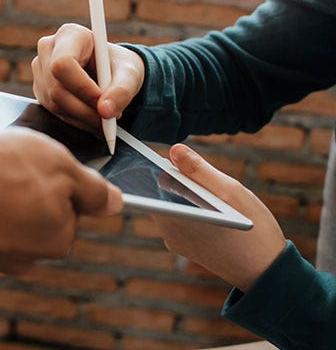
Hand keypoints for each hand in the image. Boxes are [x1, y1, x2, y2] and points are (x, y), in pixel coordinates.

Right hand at [0, 127, 122, 273]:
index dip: (54, 180)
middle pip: (37, 217)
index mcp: (58, 237)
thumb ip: (91, 188)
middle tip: (6, 165)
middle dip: (26, 192)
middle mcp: (28, 257)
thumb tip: (116, 203)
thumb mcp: (60, 166)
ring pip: (5, 221)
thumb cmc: (2, 174)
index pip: (68, 208)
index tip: (34, 165)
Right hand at [32, 23, 144, 132]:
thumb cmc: (119, 66)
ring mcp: (40, 70)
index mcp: (70, 35)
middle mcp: (49, 49)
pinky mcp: (40, 88)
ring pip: (54, 103)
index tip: (102, 102)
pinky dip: (74, 120)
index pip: (63, 63)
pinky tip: (90, 118)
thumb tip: (105, 111)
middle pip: (56, 88)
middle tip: (106, 119)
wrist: (110, 72)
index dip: (81, 87)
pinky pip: (53, 111)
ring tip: (102, 118)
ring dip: (80, 117)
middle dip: (83, 109)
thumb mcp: (130, 74)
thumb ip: (123, 90)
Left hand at [154, 144, 286, 290]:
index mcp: (172, 215)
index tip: (177, 158)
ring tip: (212, 194)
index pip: (154, 182)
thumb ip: (199, 169)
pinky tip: (213, 209)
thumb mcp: (229, 190)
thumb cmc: (252, 230)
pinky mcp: (184, 247)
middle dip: (180, 180)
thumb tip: (174, 150)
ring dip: (188, 194)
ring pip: (174, 204)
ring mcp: (175, 241)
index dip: (165, 166)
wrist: (267, 272)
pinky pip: (181, 218)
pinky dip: (193, 208)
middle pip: (163, 193)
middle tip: (203, 175)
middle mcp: (167, 231)